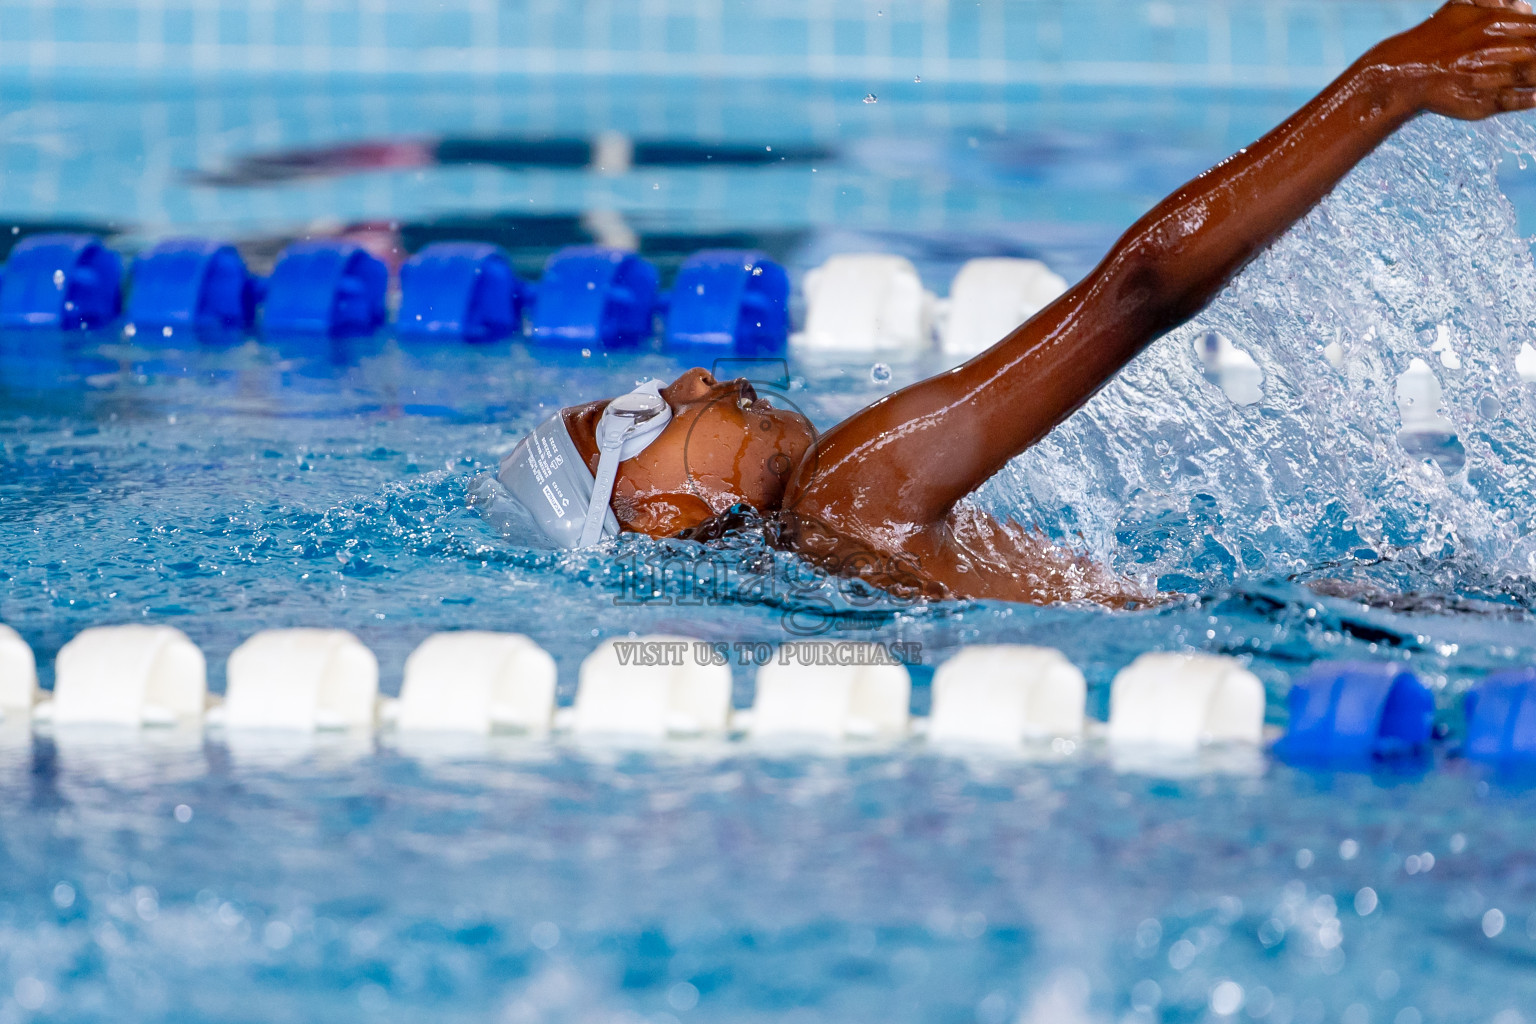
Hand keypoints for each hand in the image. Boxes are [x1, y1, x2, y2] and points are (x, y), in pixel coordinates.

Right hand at [1364, 0, 1535, 119]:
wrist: (1399, 75)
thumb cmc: (1430, 40)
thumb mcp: (1460, 8)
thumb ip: (1494, 3)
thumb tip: (1524, 6)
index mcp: (1495, 22)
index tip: (1534, 44)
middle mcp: (1495, 48)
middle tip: (1531, 59)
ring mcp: (1489, 76)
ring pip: (1532, 74)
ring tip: (1533, 76)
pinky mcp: (1481, 102)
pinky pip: (1514, 100)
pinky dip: (1530, 99)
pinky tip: (1535, 96)